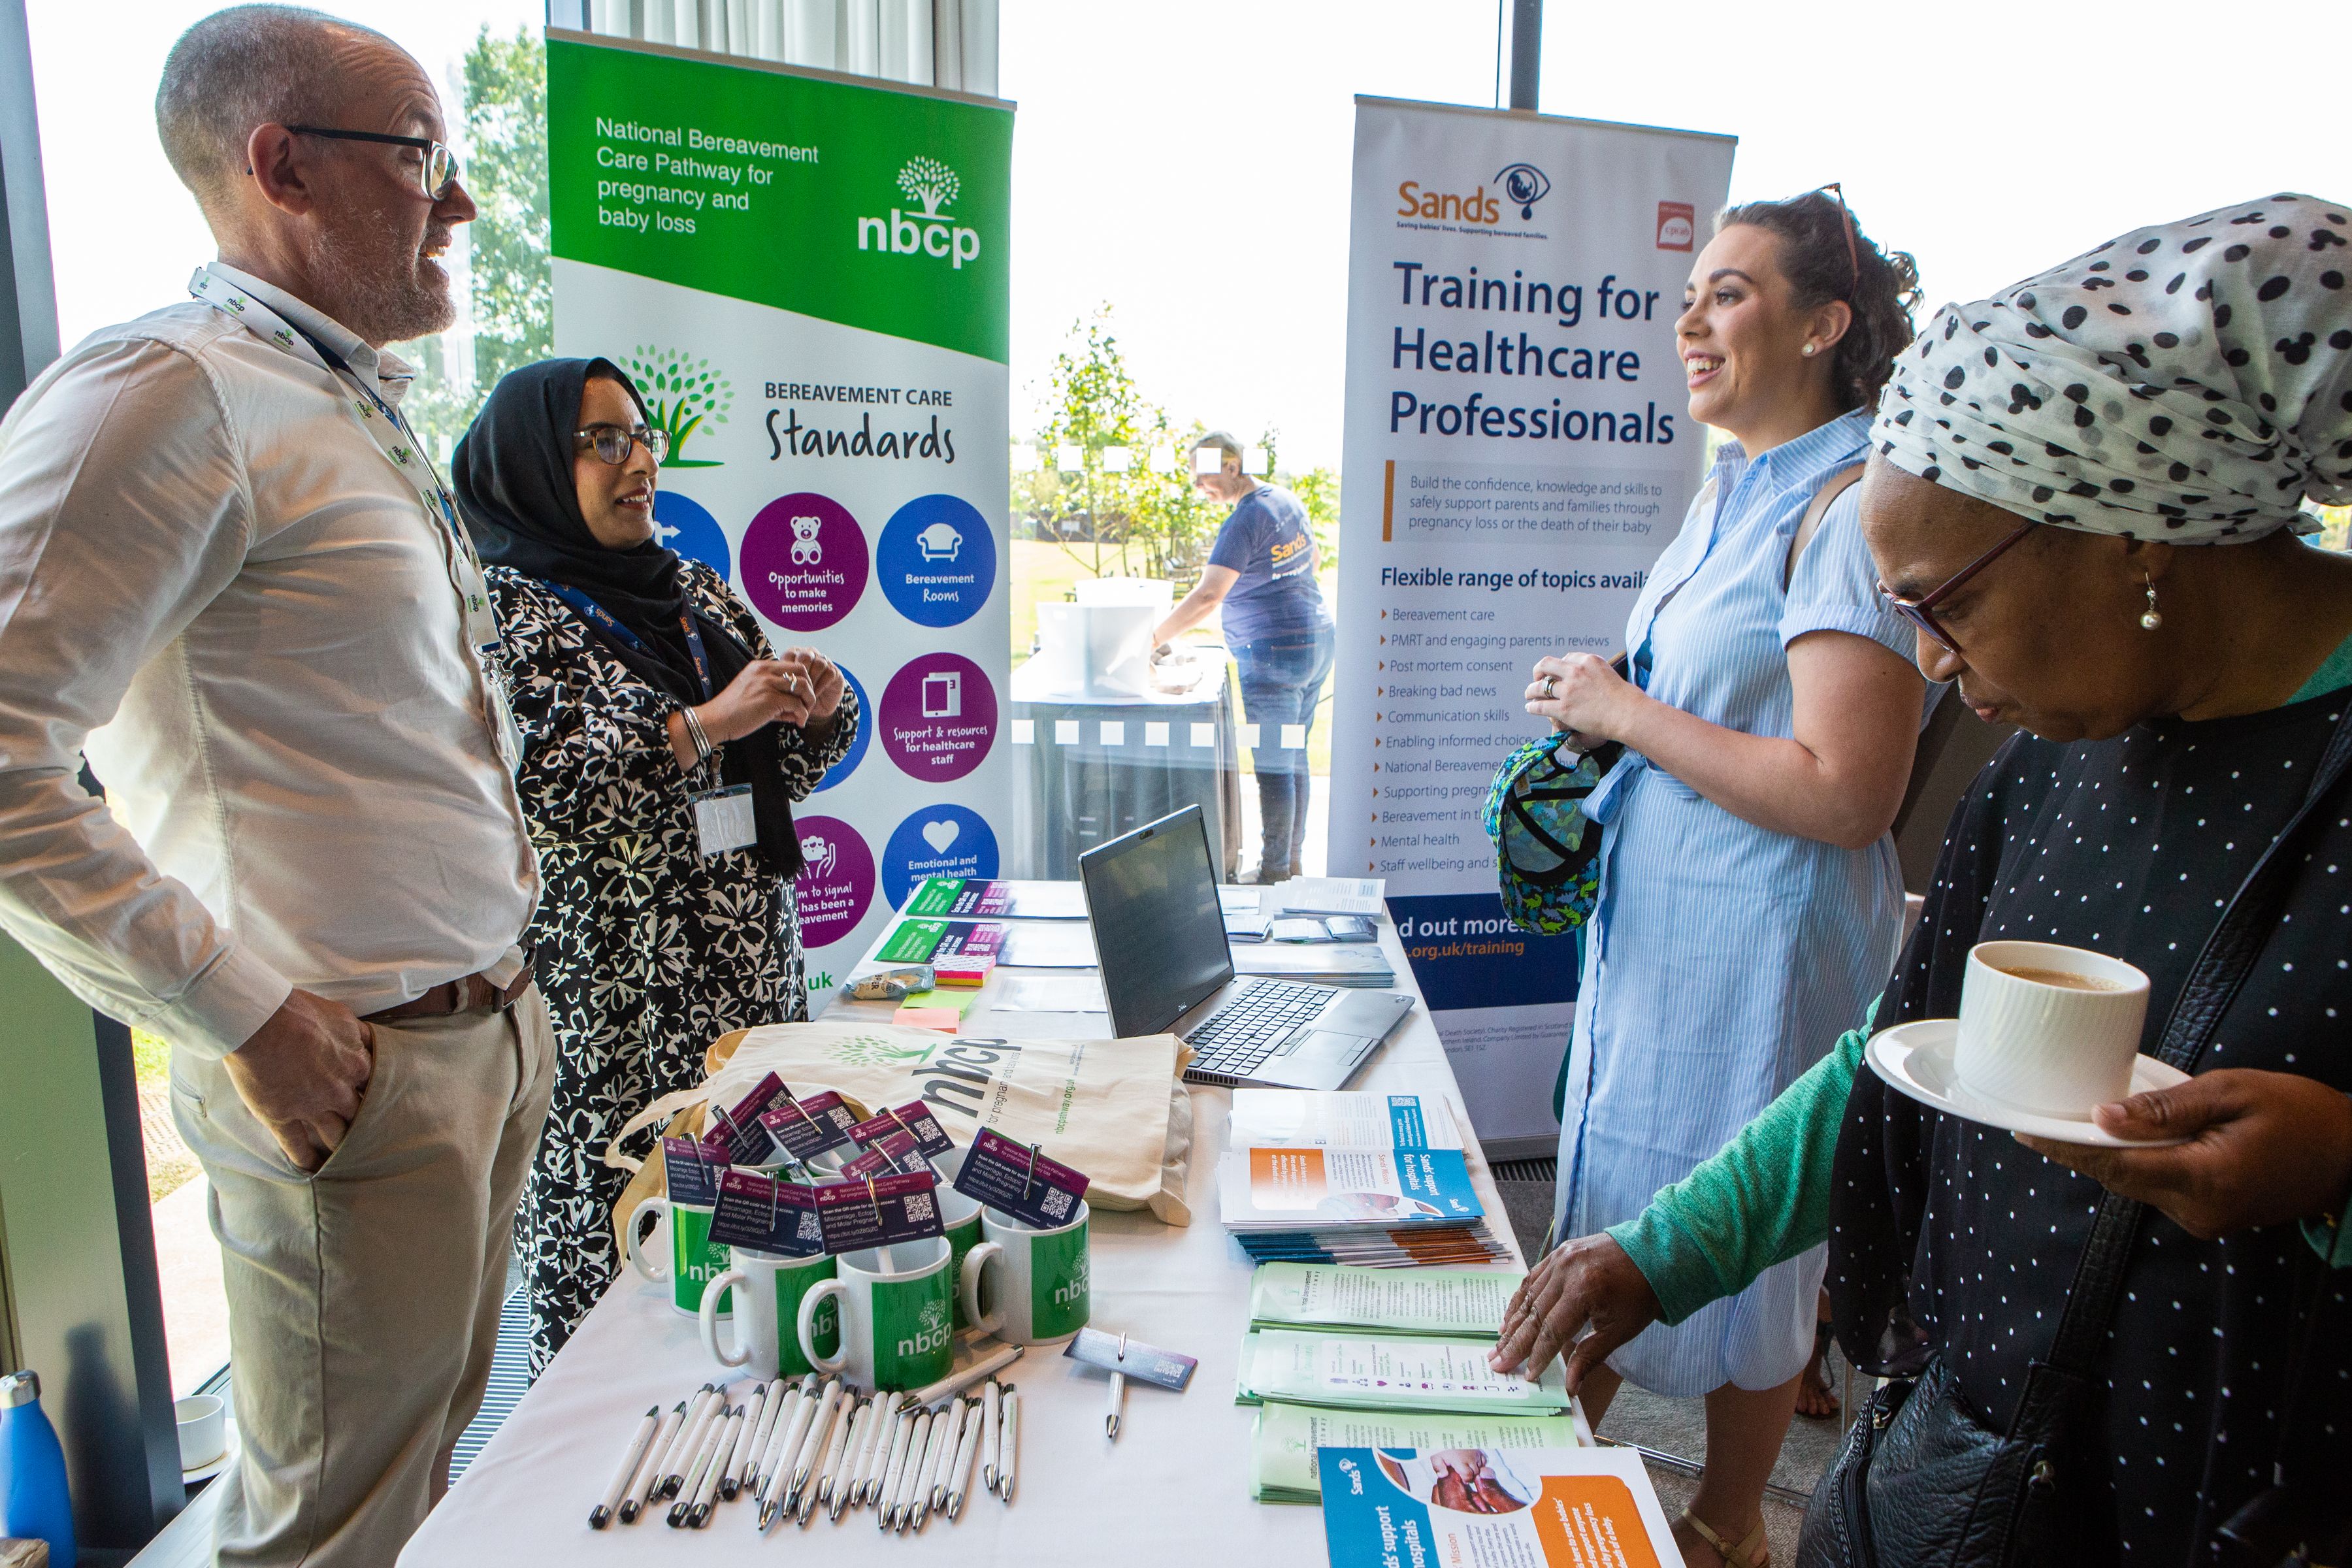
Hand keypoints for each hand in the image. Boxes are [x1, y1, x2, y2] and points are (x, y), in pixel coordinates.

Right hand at [221, 989, 374, 1172]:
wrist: (261, 1021)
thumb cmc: (298, 1011)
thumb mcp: (342, 1016)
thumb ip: (358, 1035)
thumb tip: (370, 1041)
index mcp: (357, 1065)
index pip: (378, 1088)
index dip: (380, 1099)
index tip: (386, 1109)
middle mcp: (339, 1091)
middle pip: (361, 1116)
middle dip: (369, 1129)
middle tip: (377, 1142)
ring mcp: (311, 1107)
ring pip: (335, 1136)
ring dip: (343, 1148)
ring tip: (351, 1161)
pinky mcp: (282, 1117)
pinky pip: (297, 1147)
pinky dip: (306, 1160)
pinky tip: (313, 1169)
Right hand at [700, 657, 815, 741]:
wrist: (715, 720)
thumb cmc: (732, 712)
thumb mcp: (753, 695)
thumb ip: (775, 697)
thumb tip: (797, 709)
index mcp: (760, 666)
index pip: (792, 665)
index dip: (801, 681)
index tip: (800, 698)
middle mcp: (764, 671)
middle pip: (802, 671)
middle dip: (809, 688)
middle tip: (807, 706)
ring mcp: (767, 684)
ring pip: (803, 686)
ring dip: (808, 703)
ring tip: (803, 715)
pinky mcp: (770, 699)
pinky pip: (797, 704)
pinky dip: (802, 715)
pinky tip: (798, 723)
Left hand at [772, 646, 845, 725]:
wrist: (814, 710)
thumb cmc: (796, 698)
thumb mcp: (783, 689)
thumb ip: (777, 682)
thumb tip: (764, 681)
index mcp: (795, 655)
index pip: (790, 654)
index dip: (787, 669)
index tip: (782, 685)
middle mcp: (810, 655)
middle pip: (805, 656)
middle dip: (800, 675)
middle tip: (794, 690)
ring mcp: (824, 662)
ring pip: (818, 664)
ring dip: (811, 681)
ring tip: (804, 695)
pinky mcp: (835, 671)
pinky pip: (828, 674)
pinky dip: (820, 685)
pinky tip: (814, 696)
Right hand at [1487, 1233, 1659, 1388]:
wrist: (1654, 1254)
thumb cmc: (1640, 1296)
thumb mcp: (1619, 1331)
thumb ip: (1590, 1357)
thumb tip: (1569, 1387)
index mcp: (1584, 1291)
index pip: (1552, 1331)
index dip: (1537, 1356)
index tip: (1526, 1376)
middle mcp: (1567, 1271)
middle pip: (1534, 1314)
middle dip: (1514, 1343)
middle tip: (1496, 1363)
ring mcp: (1560, 1258)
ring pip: (1528, 1295)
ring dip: (1512, 1322)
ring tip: (1499, 1344)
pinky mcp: (1559, 1252)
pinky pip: (1533, 1278)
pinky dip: (1520, 1299)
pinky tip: (1511, 1316)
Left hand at [1525, 653, 1638, 742]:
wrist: (1628, 713)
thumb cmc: (1625, 698)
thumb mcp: (1609, 673)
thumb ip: (1594, 672)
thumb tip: (1586, 678)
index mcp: (1588, 660)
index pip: (1566, 657)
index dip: (1559, 666)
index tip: (1557, 674)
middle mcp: (1575, 672)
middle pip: (1546, 665)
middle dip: (1538, 671)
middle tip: (1537, 679)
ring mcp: (1568, 690)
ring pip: (1539, 687)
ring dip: (1531, 690)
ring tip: (1529, 695)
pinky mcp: (1564, 708)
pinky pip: (1540, 706)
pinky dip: (1533, 707)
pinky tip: (1530, 708)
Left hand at [2016, 1068, 2351, 1239]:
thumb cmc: (2301, 1114)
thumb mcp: (2232, 1093)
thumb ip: (2165, 1109)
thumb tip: (2102, 1116)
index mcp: (2204, 1179)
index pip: (2114, 1165)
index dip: (2064, 1147)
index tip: (2023, 1129)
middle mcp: (2198, 1210)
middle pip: (2117, 1177)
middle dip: (2077, 1149)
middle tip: (2033, 1118)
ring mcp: (2204, 1219)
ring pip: (2134, 1184)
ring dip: (2107, 1155)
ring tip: (2069, 1122)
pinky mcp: (2209, 1217)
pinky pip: (2157, 1187)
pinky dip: (2136, 1163)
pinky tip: (2121, 1136)